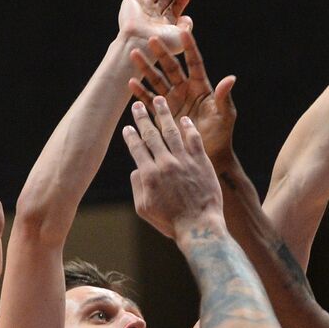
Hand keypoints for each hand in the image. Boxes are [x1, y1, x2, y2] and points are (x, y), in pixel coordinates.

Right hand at [118, 0, 192, 53]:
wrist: (141, 42)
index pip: (173, 9)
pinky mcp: (130, 1)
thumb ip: (186, 26)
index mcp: (163, 26)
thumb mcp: (180, 36)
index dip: (181, 0)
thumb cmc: (162, 43)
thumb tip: (187, 17)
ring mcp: (141, 8)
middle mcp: (152, 17)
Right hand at [123, 97, 223, 239]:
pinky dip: (188, 128)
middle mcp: (165, 163)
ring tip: (159, 100)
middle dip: (143, 118)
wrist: (199, 226)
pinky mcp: (201, 162)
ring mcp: (184, 161)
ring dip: (164, 114)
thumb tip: (137, 169)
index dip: (130, 136)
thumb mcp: (144, 208)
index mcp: (148, 174)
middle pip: (151, 135)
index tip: (127, 127)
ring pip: (171, 131)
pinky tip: (185, 119)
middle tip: (138, 105)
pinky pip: (194, 140)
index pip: (136, 148)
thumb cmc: (171, 222)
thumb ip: (137, 186)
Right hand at [128, 30, 237, 166]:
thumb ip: (224, 97)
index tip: (182, 31)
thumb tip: (231, 78)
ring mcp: (172, 101)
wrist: (208, 157)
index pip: (195, 63)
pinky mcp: (162, 115)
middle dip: (161, 53)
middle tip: (150, 38)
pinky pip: (149, 100)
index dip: (189, 48)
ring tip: (133, 54)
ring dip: (146, 68)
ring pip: (157, 80)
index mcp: (201, 88)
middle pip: (171, 68)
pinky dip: (140, 92)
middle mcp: (185, 91)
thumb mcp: (224, 116)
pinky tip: (130, 82)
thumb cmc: (221, 136)